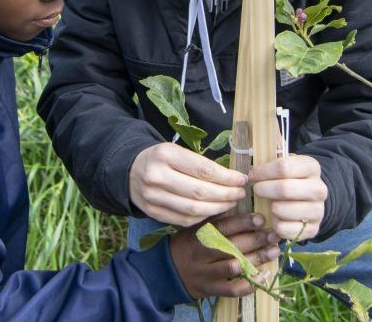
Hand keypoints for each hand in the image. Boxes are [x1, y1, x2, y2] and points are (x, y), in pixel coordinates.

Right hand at [129, 142, 247, 225]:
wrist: (129, 171)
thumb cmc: (160, 159)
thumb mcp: (176, 151)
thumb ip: (199, 163)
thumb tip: (232, 177)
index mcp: (165, 154)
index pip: (203, 169)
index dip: (227, 177)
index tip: (242, 179)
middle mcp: (157, 176)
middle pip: (200, 192)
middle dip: (226, 194)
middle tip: (240, 193)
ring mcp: (153, 197)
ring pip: (193, 209)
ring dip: (218, 208)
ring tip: (231, 203)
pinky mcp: (152, 212)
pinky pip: (184, 220)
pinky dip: (203, 217)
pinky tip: (214, 211)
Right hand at [169, 213, 279, 299]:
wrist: (167, 271)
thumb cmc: (187, 244)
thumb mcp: (195, 227)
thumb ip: (215, 220)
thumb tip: (241, 205)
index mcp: (200, 234)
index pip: (224, 227)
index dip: (244, 222)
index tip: (261, 219)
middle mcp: (204, 253)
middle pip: (233, 246)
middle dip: (257, 240)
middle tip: (275, 235)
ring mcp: (208, 273)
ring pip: (235, 266)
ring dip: (257, 259)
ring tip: (274, 251)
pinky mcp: (212, 289)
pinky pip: (233, 289)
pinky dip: (250, 284)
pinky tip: (264, 275)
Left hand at [248, 155, 327, 240]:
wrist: (311, 201)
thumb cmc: (289, 178)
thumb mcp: (284, 161)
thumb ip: (272, 149)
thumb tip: (261, 131)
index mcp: (311, 167)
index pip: (284, 167)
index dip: (263, 171)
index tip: (252, 175)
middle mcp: (319, 188)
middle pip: (284, 189)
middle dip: (264, 190)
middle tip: (256, 190)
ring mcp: (318, 210)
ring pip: (283, 210)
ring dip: (270, 208)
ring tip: (269, 205)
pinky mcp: (313, 229)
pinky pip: (286, 230)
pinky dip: (275, 226)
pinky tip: (276, 219)